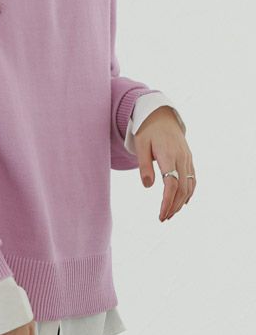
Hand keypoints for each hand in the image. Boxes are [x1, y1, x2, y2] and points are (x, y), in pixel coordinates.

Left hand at [133, 106, 195, 221]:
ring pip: (189, 185)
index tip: (161, 214)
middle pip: (182, 188)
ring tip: (170, 214)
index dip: (167, 201)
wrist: (161, 116)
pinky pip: (193, 179)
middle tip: (163, 218)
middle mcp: (181, 158)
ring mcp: (187, 159)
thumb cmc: (147, 131)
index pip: (171, 184)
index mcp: (168, 155)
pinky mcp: (189, 159)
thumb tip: (147, 186)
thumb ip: (144, 165)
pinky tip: (183, 202)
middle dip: (173, 206)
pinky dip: (189, 192)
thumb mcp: (141, 145)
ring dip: (181, 202)